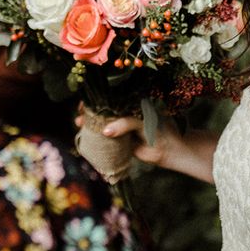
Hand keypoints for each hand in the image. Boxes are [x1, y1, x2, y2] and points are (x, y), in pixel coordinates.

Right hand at [79, 108, 216, 182]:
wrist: (170, 151)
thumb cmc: (160, 130)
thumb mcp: (142, 122)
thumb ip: (125, 124)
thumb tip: (105, 130)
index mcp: (130, 104)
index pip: (110, 99)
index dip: (96, 100)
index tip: (85, 103)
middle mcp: (124, 115)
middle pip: (102, 112)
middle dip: (89, 113)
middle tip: (79, 116)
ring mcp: (121, 129)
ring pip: (102, 125)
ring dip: (89, 126)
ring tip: (79, 125)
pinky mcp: (120, 142)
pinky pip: (105, 140)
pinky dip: (95, 139)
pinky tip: (86, 138)